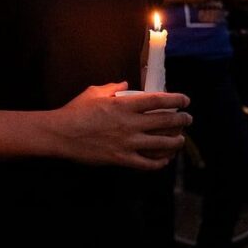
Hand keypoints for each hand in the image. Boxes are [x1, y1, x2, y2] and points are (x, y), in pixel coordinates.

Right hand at [52, 82, 190, 169]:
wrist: (60, 134)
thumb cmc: (74, 111)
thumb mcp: (92, 93)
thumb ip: (112, 87)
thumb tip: (125, 84)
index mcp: (123, 105)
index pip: (158, 100)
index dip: (176, 99)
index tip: (185, 100)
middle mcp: (130, 123)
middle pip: (166, 121)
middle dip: (182, 120)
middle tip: (188, 119)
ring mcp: (127, 143)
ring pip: (162, 143)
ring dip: (176, 141)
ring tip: (180, 139)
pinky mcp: (121, 159)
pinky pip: (148, 163)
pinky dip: (159, 162)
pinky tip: (164, 160)